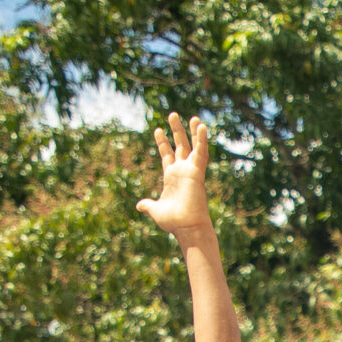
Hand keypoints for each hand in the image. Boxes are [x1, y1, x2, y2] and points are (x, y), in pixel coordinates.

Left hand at [135, 113, 213, 236]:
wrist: (186, 227)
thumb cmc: (173, 221)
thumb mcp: (155, 210)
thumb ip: (148, 205)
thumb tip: (139, 205)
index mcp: (171, 177)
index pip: (167, 155)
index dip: (162, 143)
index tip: (157, 129)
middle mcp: (182, 171)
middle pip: (180, 146)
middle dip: (176, 130)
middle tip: (172, 115)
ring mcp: (190, 171)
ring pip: (192, 146)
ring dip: (193, 132)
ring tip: (194, 117)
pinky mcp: (197, 172)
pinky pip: (201, 153)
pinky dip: (202, 140)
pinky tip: (202, 127)